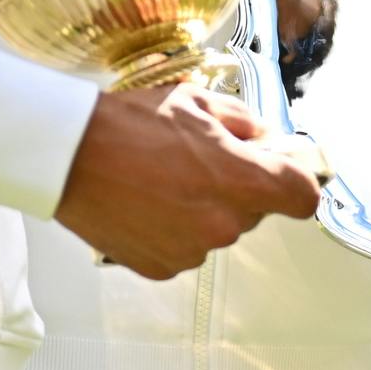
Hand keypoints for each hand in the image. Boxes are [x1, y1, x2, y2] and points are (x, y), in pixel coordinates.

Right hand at [53, 83, 323, 280]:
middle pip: (255, 212)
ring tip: (163, 179)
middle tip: (201, 160)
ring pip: (217, 230)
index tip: (283, 171)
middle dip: (239, 188)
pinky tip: (146, 202)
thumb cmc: (131, 122)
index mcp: (239, 181)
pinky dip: (173, 229)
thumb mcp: (195, 102)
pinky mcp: (160, 267)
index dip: (297, 182)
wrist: (67, 156)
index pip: (303, 197)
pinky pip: (184, 248)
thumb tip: (262, 138)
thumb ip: (242, 122)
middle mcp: (222, 224)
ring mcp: (191, 251)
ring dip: (204, 209)